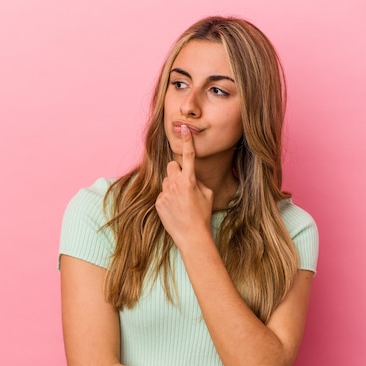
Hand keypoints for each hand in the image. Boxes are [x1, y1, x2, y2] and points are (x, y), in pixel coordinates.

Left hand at [155, 125, 212, 245]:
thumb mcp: (207, 194)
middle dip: (177, 171)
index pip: (188, 156)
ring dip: (172, 186)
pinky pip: (162, 194)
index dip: (187, 140)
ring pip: (166, 181)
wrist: (191, 235)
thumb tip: (190, 177)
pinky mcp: (158, 202)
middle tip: (184, 183)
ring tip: (180, 201)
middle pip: (171, 166)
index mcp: (189, 180)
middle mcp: (175, 184)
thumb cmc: (202, 215)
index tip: (184, 128)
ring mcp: (165, 193)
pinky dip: (167, 199)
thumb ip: (197, 181)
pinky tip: (174, 209)